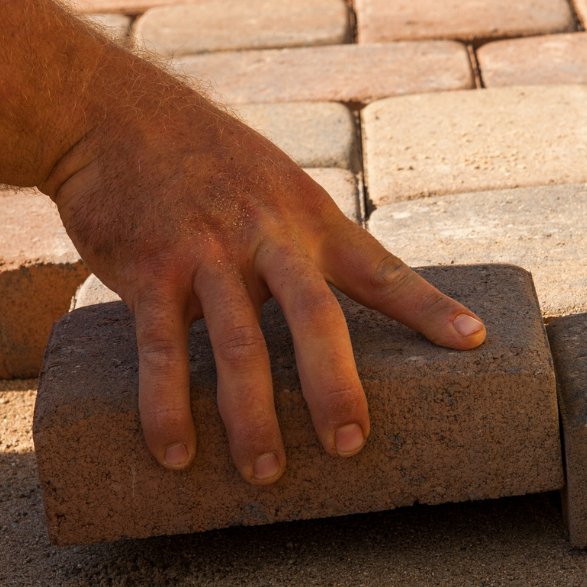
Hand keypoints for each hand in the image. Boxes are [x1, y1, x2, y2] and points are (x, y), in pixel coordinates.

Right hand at [43, 54, 485, 484]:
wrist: (113, 114)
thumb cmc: (207, 158)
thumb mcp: (276, 184)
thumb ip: (306, 241)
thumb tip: (334, 301)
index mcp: (310, 219)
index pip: (382, 270)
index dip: (429, 307)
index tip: (473, 340)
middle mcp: (268, 236)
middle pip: (316, 317)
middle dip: (335, 386)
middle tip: (350, 445)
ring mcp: (208, 253)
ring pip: (240, 345)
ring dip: (252, 417)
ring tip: (266, 472)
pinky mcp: (150, 270)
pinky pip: (162, 349)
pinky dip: (168, 405)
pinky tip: (176, 453)